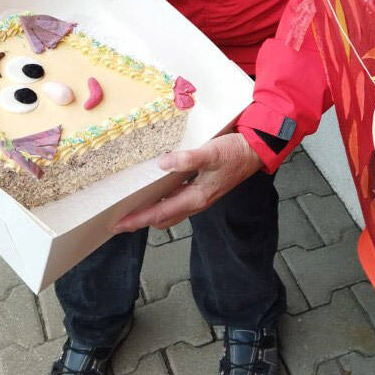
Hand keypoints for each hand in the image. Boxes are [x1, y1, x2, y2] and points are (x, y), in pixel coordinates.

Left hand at [112, 132, 261, 232]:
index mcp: (196, 197)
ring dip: (152, 212)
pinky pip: (177, 200)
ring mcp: (200, 196)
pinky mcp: (202, 188)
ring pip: (170, 211)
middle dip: (141, 221)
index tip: (118, 224)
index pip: (160, 213)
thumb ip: (187, 159)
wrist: (256, 150)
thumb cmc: (234, 152)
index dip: (138, 219)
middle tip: (120, 220)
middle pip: (163, 218)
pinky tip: (155, 190)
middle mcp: (196, 201)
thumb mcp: (211, 153)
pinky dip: (162, 201)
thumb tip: (162, 164)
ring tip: (134, 207)